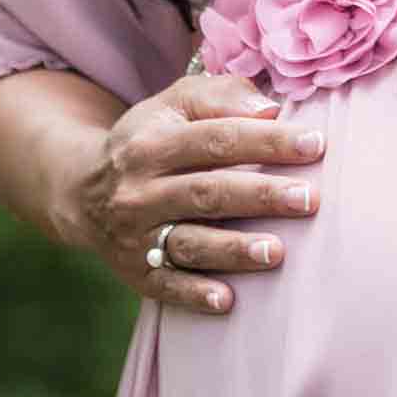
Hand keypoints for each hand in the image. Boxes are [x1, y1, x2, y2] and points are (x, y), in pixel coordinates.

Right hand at [68, 73, 324, 314]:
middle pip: (207, 192)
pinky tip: (227, 301)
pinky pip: (165, 285)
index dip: (267, 142)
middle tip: (310, 199)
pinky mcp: (135, 272)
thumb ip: (221, 96)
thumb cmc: (151, 139)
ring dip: (233, 250)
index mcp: (153, 143)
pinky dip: (194, 294)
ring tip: (277, 252)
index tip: (316, 146)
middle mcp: (141, 190)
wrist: (81, 190)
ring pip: (189, 242)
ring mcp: (136, 234)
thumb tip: (270, 109)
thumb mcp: (174, 104)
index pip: (217, 139)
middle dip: (260, 195)